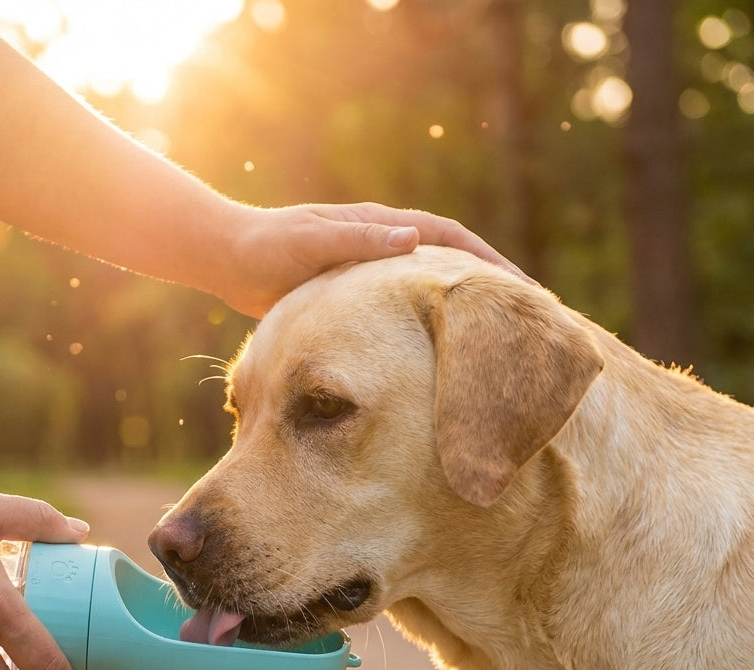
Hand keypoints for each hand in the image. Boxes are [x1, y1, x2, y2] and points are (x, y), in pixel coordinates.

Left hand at [222, 202, 534, 317]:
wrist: (229, 259)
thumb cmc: (268, 248)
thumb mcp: (314, 242)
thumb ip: (361, 242)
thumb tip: (413, 240)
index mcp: (382, 227)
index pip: (450, 239)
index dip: (487, 261)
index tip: (521, 287)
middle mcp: (384, 246)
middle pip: (449, 265)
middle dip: (486, 288)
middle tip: (524, 319)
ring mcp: (372, 273)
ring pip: (428, 292)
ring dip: (460, 311)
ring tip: (492, 342)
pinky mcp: (355, 299)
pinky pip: (402, 314)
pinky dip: (426, 329)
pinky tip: (438, 357)